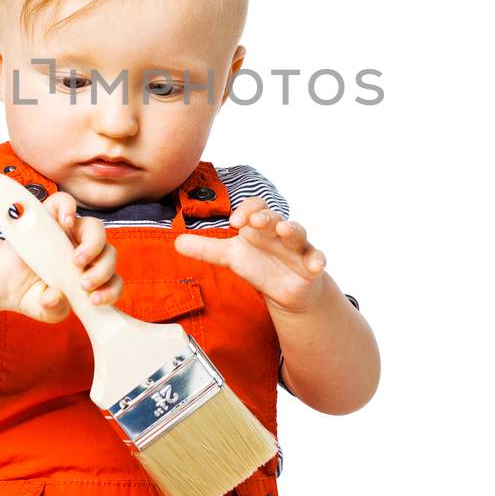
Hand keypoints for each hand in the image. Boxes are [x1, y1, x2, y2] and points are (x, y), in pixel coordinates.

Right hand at [0, 190, 124, 321]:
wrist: (5, 282)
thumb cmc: (33, 294)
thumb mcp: (45, 309)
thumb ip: (54, 309)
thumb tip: (56, 297)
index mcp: (91, 274)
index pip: (113, 279)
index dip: (112, 289)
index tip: (96, 300)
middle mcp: (84, 251)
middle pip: (109, 253)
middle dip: (103, 271)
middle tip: (85, 284)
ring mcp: (69, 232)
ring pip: (95, 229)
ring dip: (92, 245)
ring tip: (76, 261)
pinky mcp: (49, 217)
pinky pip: (64, 202)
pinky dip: (68, 208)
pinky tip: (66, 222)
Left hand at [173, 195, 328, 312]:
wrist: (285, 289)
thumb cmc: (259, 265)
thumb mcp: (231, 258)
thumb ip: (206, 249)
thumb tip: (176, 242)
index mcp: (259, 226)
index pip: (255, 207)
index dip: (246, 210)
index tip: (234, 222)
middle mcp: (279, 231)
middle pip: (274, 217)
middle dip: (266, 217)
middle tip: (256, 221)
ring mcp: (297, 246)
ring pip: (297, 232)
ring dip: (292, 230)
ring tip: (284, 230)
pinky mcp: (311, 264)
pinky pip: (317, 258)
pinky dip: (318, 260)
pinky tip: (317, 265)